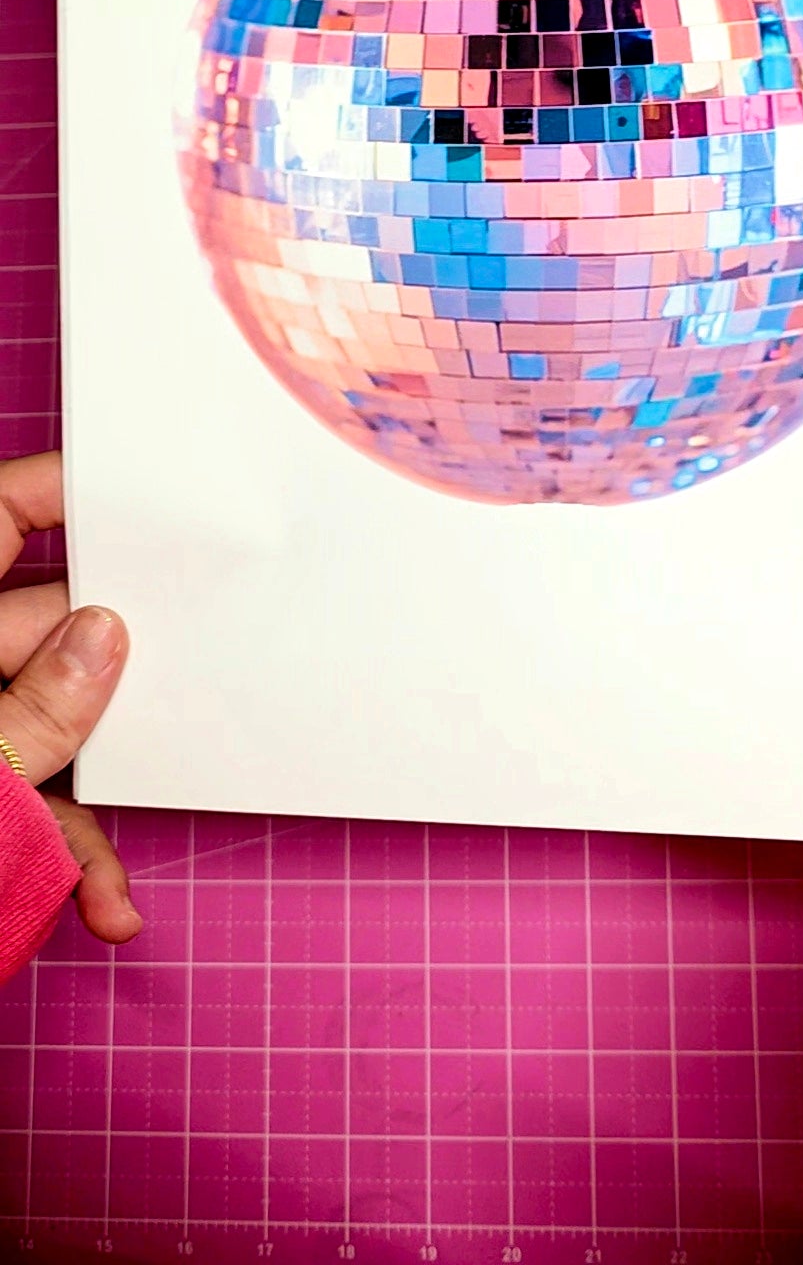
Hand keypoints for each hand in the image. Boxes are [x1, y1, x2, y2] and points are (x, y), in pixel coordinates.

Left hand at [0, 452, 138, 942]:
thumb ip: (32, 711)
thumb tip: (101, 637)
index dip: (54, 498)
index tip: (131, 502)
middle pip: (31, 630)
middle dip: (106, 671)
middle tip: (186, 676)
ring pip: (33, 727)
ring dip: (82, 798)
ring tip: (112, 867)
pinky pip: (18, 802)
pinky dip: (56, 853)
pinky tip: (96, 902)